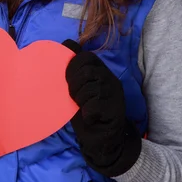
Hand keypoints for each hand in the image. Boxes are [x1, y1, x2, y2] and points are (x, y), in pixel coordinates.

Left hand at [63, 39, 140, 176]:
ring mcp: (114, 94)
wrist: (102, 139)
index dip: (72, 66)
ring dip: (79, 100)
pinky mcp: (114, 110)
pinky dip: (86, 114)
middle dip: (73, 83)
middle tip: (74, 97)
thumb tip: (66, 42)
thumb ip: (75, 69)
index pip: (86, 57)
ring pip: (88, 89)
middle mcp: (111, 79)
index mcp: (102, 71)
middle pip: (86, 71)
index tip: (67, 80)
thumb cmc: (87, 111)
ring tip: (82, 107)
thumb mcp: (79, 87)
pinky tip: (90, 118)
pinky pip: (92, 106)